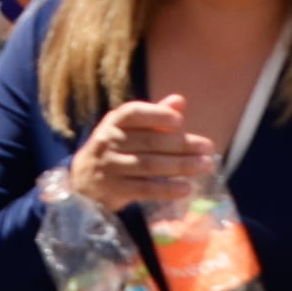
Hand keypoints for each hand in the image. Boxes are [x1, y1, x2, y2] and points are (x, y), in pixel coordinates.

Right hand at [70, 95, 212, 208]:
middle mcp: (108, 142)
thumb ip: (154, 117)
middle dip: (181, 144)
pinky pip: (144, 188)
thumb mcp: (128, 130)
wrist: (83, 182)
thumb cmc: (115, 150)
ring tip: (206, 165)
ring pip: (149, 165)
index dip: (155, 115)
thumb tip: (180, 101)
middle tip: (208, 147)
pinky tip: (187, 188)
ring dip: (180, 165)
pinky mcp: (115, 189)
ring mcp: (110, 166)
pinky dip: (166, 188)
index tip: (179, 121)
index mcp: (113, 123)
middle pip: (148, 142)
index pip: (133, 113)